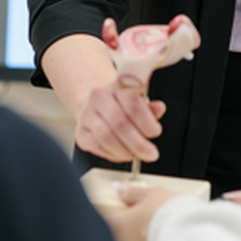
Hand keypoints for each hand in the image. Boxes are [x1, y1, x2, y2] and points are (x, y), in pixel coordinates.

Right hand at [74, 24, 166, 161]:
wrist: (96, 104)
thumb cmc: (122, 104)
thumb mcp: (139, 100)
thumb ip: (150, 107)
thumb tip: (159, 108)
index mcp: (117, 85)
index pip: (132, 103)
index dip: (146, 121)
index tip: (155, 132)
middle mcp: (99, 96)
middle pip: (119, 123)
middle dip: (138, 143)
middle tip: (150, 153)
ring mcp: (87, 114)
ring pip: (106, 137)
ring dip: (125, 150)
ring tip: (135, 154)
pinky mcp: (80, 132)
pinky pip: (97, 147)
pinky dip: (113, 155)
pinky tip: (122, 154)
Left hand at [105, 185, 182, 240]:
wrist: (185, 231)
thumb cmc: (167, 213)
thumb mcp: (150, 193)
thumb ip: (132, 192)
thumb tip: (120, 188)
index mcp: (119, 224)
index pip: (113, 213)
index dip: (123, 206)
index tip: (131, 200)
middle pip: (124, 228)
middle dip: (134, 219)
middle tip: (149, 208)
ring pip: (136, 240)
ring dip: (144, 231)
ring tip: (160, 221)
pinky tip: (164, 233)